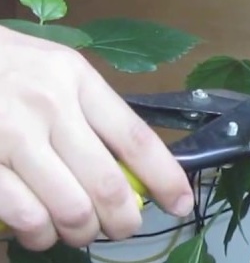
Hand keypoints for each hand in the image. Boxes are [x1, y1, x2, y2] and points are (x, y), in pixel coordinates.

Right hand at [0, 26, 192, 250]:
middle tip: (124, 227)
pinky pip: (24, 216)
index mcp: (77, 80)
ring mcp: (11, 137)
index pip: (135, 138)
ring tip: (79, 231)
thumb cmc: (5, 64)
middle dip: (124, 219)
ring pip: (70, 208)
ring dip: (81, 232)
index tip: (182, 203)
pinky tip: (40, 231)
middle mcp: (49, 107)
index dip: (165, 177)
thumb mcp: (56, 71)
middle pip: (108, 183)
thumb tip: (133, 166)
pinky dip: (40, 233)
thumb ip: (91, 111)